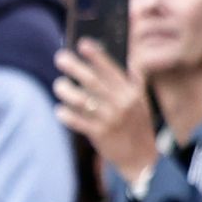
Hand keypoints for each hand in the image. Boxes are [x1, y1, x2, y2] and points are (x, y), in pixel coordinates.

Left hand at [54, 38, 159, 185]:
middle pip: (95, 81)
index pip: (112, 69)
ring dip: (67, 91)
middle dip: (76, 67)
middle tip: (60, 57)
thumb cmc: (136, 125)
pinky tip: (59, 110)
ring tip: (59, 84)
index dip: (97, 56)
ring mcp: (111, 119)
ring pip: (83, 100)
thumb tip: (124, 60)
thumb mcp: (140, 102)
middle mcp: (123, 103)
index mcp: (132, 92)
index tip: (83, 43)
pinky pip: (78, 121)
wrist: (142, 158)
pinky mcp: (101, 135)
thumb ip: (132, 82)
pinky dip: (67, 115)